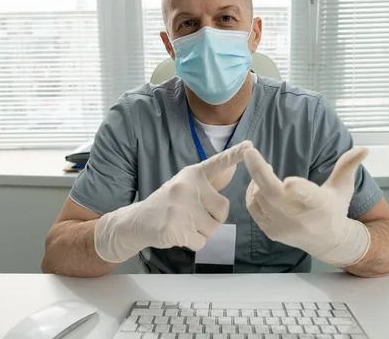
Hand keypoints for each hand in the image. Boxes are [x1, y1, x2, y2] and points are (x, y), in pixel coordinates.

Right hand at [94, 141, 252, 262]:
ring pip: (213, 229)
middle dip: (213, 219)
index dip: (235, 155)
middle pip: (222, 210)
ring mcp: (180, 208)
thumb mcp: (185, 186)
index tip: (250, 145)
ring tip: (184, 224)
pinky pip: (200, 242)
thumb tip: (231, 171)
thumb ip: (206, 184)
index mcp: (193, 175)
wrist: (138, 221)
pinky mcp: (174, 228)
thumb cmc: (167, 204)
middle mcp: (187, 187)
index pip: (218, 163)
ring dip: (202, 232)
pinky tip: (178, 233)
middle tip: (193, 216)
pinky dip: (192, 243)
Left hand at [243, 147, 370, 266]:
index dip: (299, 190)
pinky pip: (253, 208)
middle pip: (273, 194)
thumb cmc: (334, 208)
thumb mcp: (344, 187)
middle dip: (259, 171)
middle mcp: (300, 219)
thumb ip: (348, 165)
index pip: (309, 197)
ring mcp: (283, 227)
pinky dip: (252, 192)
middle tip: (249, 151)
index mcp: (320, 205)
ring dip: (256, 179)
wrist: (327, 242)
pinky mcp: (271, 232)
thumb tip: (364, 148)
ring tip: (263, 168)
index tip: (288, 181)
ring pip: (259, 198)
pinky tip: (259, 183)